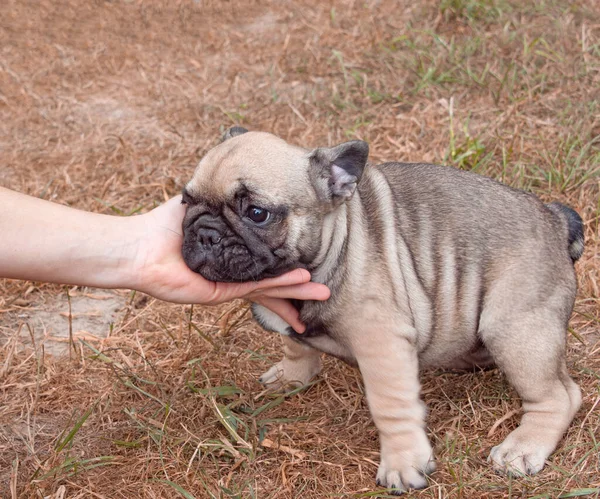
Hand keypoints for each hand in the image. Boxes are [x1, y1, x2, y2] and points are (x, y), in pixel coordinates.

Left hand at [129, 196, 330, 331]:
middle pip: (274, 283)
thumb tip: (241, 177)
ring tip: (322, 292)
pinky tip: (300, 279)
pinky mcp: (222, 292)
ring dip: (296, 290)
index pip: (265, 264)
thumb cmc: (166, 225)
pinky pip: (257, 285)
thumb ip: (223, 199)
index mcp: (232, 255)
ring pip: (271, 288)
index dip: (287, 267)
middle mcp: (234, 273)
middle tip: (325, 291)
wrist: (141, 244)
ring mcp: (229, 284)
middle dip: (299, 288)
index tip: (308, 263)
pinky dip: (280, 283)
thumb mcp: (202, 206)